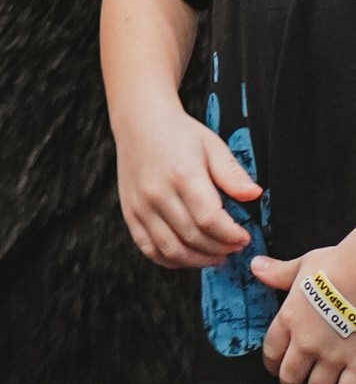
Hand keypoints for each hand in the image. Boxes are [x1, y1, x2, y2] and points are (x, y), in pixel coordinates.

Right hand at [115, 104, 260, 269]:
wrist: (140, 123)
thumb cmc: (179, 134)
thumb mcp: (212, 145)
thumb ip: (232, 173)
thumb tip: (254, 194)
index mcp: (182, 175)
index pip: (210, 219)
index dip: (231, 235)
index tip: (243, 237)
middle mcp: (158, 193)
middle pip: (193, 237)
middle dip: (220, 249)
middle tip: (234, 247)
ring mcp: (141, 206)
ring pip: (172, 249)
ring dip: (198, 260)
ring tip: (216, 256)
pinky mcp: (130, 214)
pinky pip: (149, 249)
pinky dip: (171, 260)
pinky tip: (188, 256)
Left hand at [257, 247, 355, 383]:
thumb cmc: (336, 266)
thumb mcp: (303, 265)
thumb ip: (278, 273)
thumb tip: (255, 266)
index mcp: (289, 320)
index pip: (272, 351)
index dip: (272, 364)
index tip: (275, 369)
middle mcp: (306, 343)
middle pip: (291, 375)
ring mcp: (333, 358)